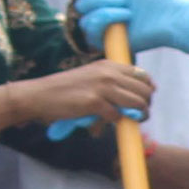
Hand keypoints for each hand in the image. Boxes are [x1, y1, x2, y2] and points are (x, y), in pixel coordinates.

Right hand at [24, 59, 157, 133]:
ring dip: (138, 116)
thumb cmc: (66, 90)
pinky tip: (106, 123)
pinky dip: (115, 122)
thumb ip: (112, 82)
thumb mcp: (91, 77)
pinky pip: (118, 116)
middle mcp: (108, 73)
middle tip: (140, 116)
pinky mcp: (94, 102)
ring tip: (131, 122)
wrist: (40, 95)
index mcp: (108, 65)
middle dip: (146, 105)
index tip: (145, 100)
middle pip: (144, 90)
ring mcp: (102, 86)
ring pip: (137, 103)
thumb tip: (137, 97)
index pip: (143, 75)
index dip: (148, 90)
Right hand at [70, 0, 188, 57]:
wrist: (170, 16)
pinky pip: (90, 27)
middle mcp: (101, 11)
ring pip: (84, 13)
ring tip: (127, 7)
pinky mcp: (107, 41)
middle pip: (79, 0)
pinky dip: (107, 17)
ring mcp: (104, 27)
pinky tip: (127, 16)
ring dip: (106, 5)